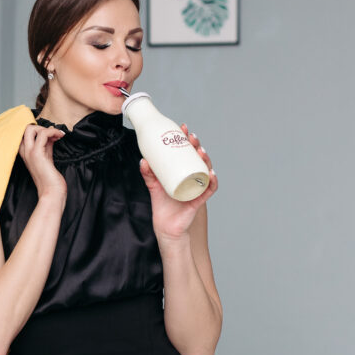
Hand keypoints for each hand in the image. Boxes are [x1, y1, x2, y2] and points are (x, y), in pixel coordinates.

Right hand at [19, 125, 65, 199]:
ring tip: (59, 134)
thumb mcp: (47, 157)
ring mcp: (29, 153)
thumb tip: (51, 133)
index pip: (26, 134)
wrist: (51, 192)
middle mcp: (25, 152)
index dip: (38, 130)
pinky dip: (53, 131)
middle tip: (53, 134)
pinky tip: (60, 136)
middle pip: (25, 129)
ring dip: (48, 128)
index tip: (52, 135)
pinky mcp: (37, 154)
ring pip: (31, 128)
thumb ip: (47, 145)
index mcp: (26, 153)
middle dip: (40, 126)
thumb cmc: (51, 178)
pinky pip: (43, 134)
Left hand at [139, 123, 217, 240]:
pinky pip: (208, 189)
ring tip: (200, 152)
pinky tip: (210, 173)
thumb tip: (143, 160)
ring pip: (205, 170)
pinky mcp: (199, 199)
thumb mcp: (153, 185)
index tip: (183, 127)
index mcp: (182, 171)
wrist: (166, 227)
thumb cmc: (162, 205)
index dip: (187, 139)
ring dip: (205, 160)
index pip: (187, 152)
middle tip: (192, 138)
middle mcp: (191, 177)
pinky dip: (211, 181)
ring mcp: (197, 187)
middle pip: (198, 158)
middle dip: (197, 146)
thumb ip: (148, 173)